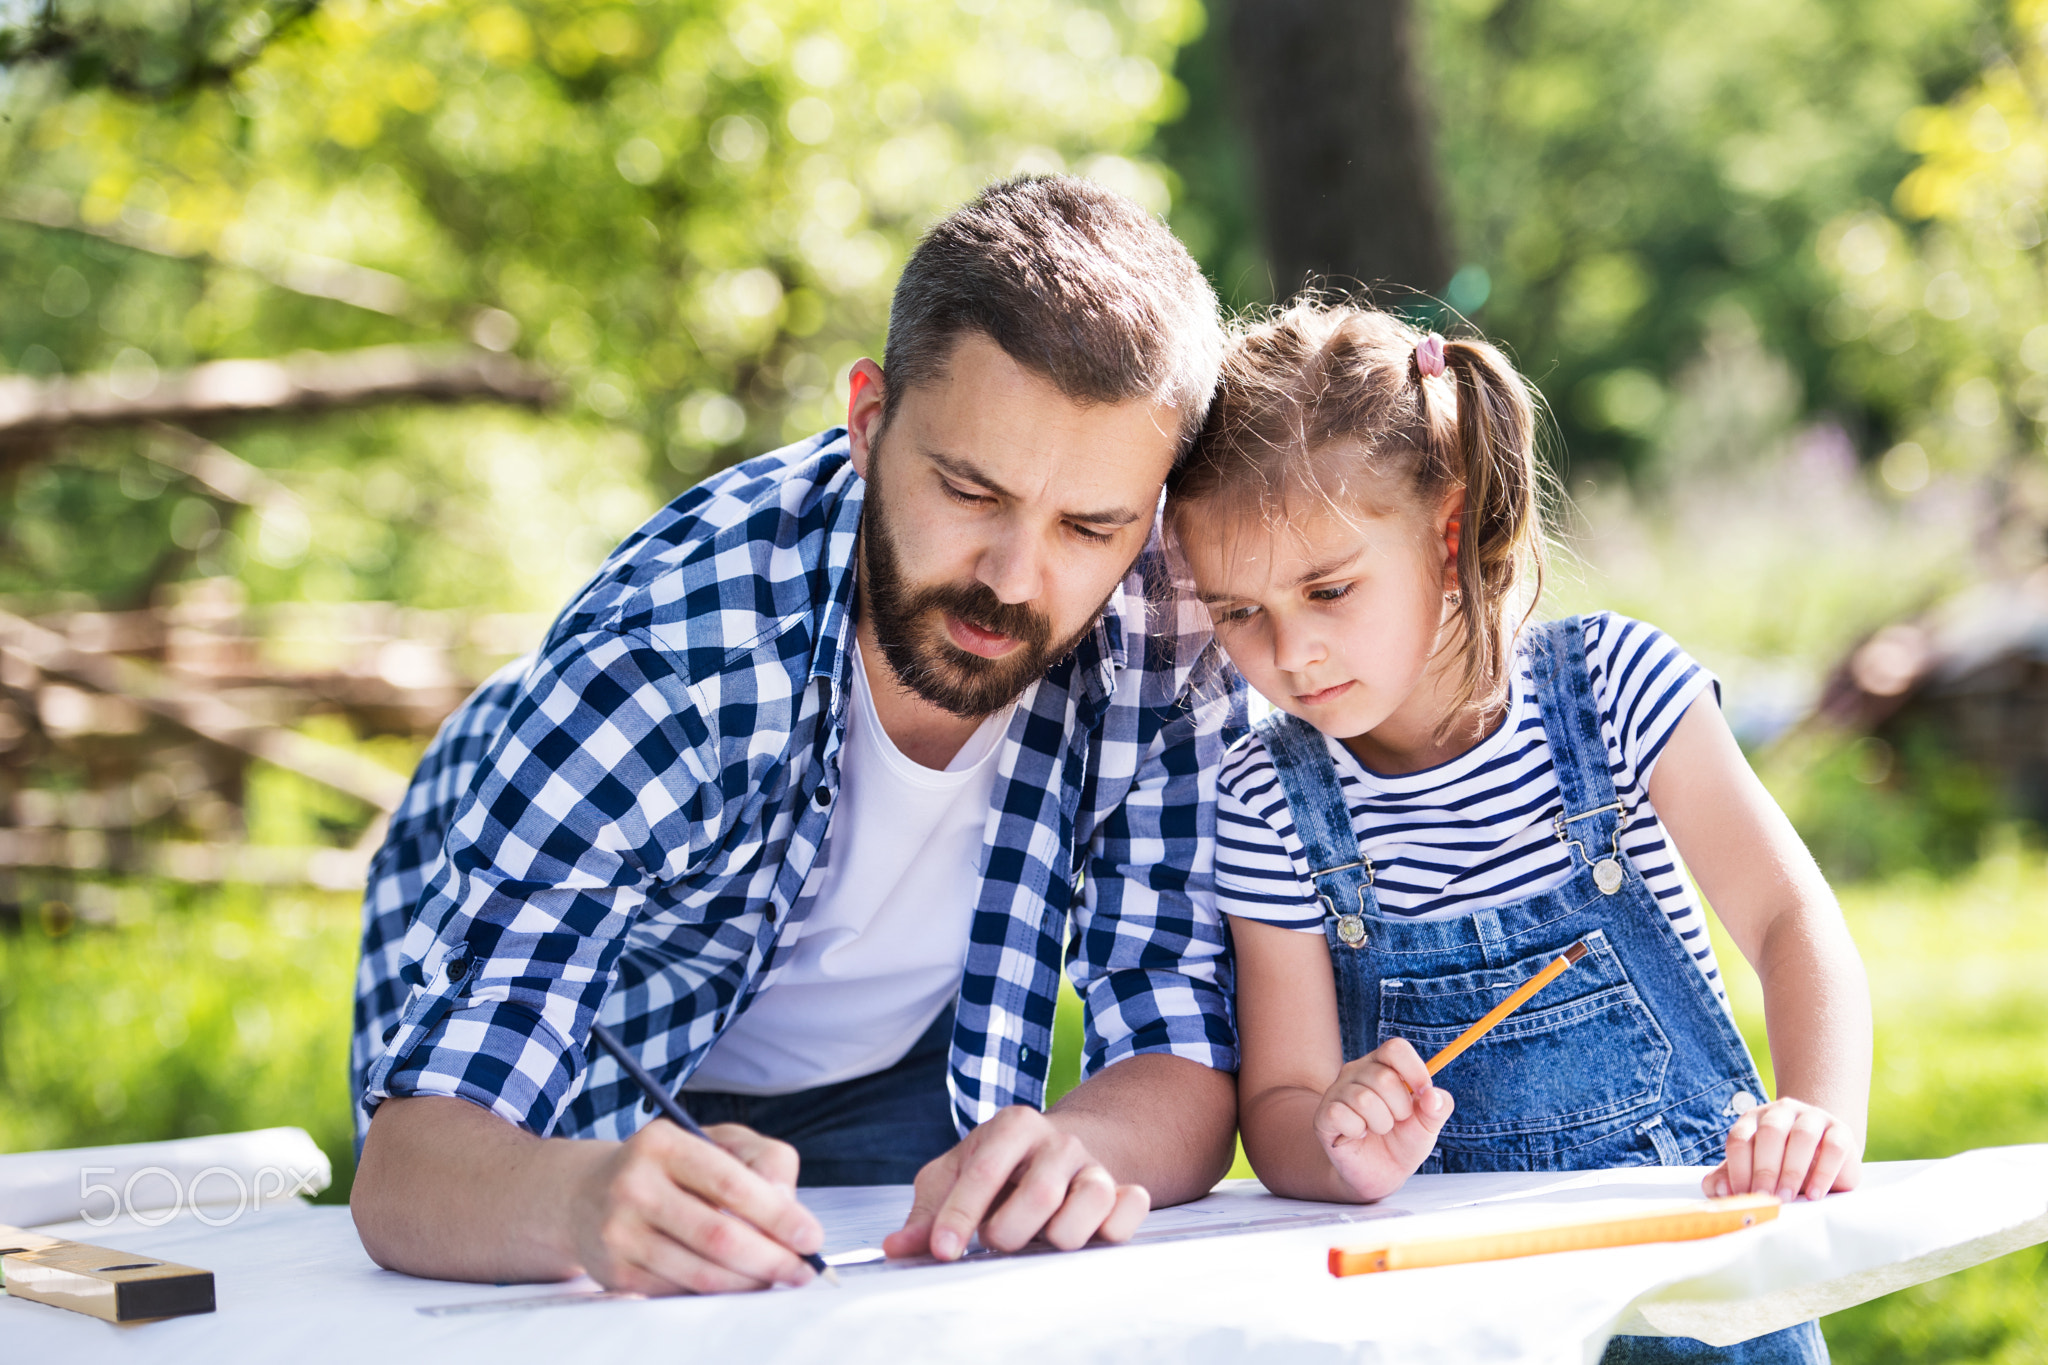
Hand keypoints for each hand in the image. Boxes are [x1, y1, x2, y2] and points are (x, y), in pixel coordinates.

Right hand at [567, 1119, 824, 1293]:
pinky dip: (718, 1293)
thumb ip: (762, 1161)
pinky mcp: (614, 1273)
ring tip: (776, 1277)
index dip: (777, 1214)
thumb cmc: (668, 1166)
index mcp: (662, 1143)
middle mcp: (634, 1186)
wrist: (586, 1194)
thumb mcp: (716, 1141)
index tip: (811, 1237)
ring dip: (750, 1282)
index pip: (729, 1183)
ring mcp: (619, 1233)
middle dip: (771, 1259)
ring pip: (701, 1273)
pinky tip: (737, 1283)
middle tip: (801, 1270)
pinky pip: (680, 1292)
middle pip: (718, 1236)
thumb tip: (788, 1208)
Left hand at [882, 1105, 1149, 1260]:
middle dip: (1009, 1232)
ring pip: (1090, 1205)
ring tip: (1040, 1239)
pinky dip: (1111, 1229)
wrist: (1056, 1150)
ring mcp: (1095, 1166)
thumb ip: (926, 1213)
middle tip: (996, 1239)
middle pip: (1040, 1195)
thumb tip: (896, 1248)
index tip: (943, 1251)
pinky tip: (1086, 1235)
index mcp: (1013, 1126)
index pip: (985, 1171)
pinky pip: (1131, 1210)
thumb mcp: (953, 1177)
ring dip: (1058, 1238)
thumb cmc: (995, 1167)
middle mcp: (1059, 1141)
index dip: (960, 1216)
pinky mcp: (1123, 1190)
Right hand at [1314, 1037, 1453, 1200]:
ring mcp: (1337, 1091)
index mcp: (1383, 1065)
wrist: (1380, 1174)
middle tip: (1397, 1121)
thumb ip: (1438, 1107)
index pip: (1395, 1049)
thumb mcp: (1429, 1125)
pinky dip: (1358, 1131)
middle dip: (1400, 1109)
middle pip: (1384, 1078)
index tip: (1424, 1094)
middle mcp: (1357, 1072)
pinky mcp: (1324, 1115)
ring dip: (1381, 1124)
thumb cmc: (1403, 1141)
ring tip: (1379, 1130)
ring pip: (1364, 1100)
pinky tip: (1359, 1134)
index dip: (1414, 1070)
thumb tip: (1433, 1095)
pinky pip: (1341, 1115)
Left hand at [1703, 1097, 1861, 1201]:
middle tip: (1765, 1197)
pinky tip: (1815, 1194)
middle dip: (1765, 1169)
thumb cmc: (1781, 1166)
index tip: (1742, 1195)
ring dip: (1792, 1170)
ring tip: (1787, 1197)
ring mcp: (1813, 1117)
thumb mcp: (1754, 1172)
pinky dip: (1823, 1173)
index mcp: (1754, 1119)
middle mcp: (1782, 1112)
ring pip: (1802, 1136)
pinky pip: (1833, 1147)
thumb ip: (1730, 1179)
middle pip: (1770, 1133)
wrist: (1823, 1154)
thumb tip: (1718, 1191)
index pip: (1740, 1138)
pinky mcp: (1840, 1130)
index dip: (1738, 1168)